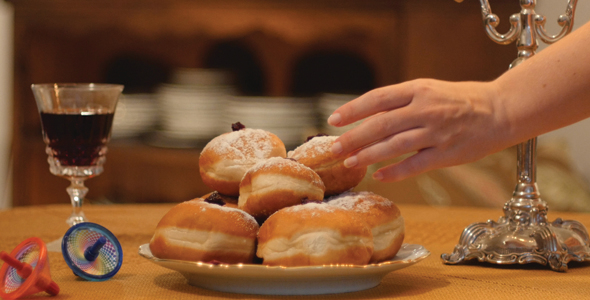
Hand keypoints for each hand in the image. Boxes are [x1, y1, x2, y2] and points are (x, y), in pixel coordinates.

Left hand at [328, 78, 510, 181]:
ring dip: (369, 155)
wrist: (501, 110)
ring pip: (395, 145)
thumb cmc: (460, 100)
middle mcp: (426, 109)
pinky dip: (396, 171)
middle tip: (334, 148)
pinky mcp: (448, 153)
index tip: (334, 120)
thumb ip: (401, 102)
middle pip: (381, 124)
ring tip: (349, 162)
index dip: (354, 110)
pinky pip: (416, 165)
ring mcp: (437, 132)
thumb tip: (367, 115)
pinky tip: (379, 176)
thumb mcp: (429, 90)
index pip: (378, 99)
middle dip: (354, 137)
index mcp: (419, 89)